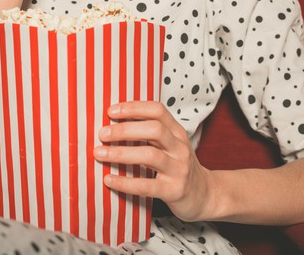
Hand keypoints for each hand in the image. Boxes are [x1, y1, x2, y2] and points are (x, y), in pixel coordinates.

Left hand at [93, 101, 215, 221]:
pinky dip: (125, 182)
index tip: (111, 111)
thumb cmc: (178, 166)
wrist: (204, 196)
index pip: (158, 110)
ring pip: (150, 155)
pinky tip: (108, 179)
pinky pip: (147, 185)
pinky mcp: (174, 191)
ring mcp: (179, 169)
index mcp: (177, 132)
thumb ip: (149, 133)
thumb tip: (113, 122)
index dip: (134, 107)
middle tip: (102, 134)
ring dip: (121, 153)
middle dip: (125, 129)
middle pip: (154, 129)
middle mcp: (180, 148)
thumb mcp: (170, 144)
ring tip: (99, 153)